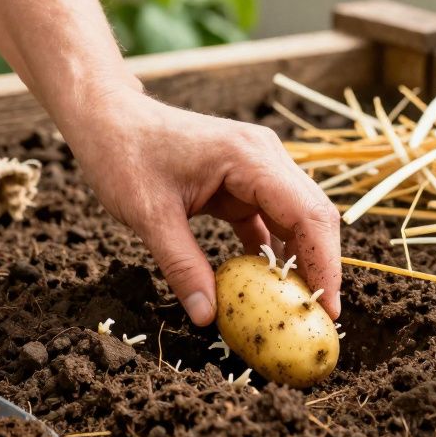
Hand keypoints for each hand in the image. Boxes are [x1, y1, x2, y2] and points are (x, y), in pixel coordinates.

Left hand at [65, 86, 341, 325]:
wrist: (108, 118)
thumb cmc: (124, 154)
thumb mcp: (149, 216)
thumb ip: (182, 266)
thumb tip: (208, 317)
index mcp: (250, 157)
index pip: (308, 214)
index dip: (324, 264)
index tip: (327, 308)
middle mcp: (264, 157)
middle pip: (313, 216)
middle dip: (320, 267)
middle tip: (318, 318)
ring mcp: (257, 167)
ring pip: (297, 219)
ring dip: (299, 261)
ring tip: (297, 308)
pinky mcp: (243, 181)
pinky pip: (270, 221)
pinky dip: (272, 252)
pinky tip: (268, 287)